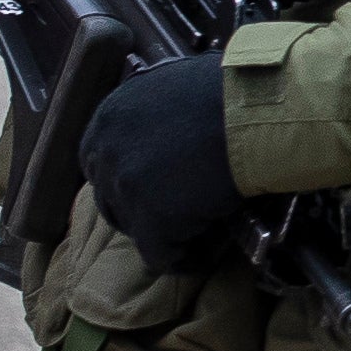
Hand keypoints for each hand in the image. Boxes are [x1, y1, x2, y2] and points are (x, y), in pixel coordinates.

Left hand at [80, 52, 239, 271]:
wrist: (254, 111)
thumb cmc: (228, 93)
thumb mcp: (172, 91)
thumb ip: (154, 117)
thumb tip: (166, 139)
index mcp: (109, 117)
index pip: (97, 162)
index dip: (126, 179)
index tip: (154, 187)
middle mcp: (106, 151)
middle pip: (110, 199)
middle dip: (139, 210)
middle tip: (174, 213)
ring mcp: (126, 187)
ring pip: (135, 228)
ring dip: (163, 231)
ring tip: (194, 232)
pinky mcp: (151, 219)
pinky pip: (160, 256)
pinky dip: (184, 259)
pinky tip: (204, 255)